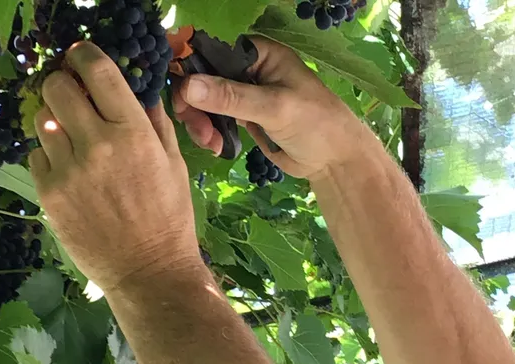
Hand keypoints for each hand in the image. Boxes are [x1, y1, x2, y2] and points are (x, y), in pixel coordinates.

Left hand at [29, 43, 199, 292]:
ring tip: (71, 138)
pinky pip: (35, 155)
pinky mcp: (48, 194)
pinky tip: (67, 169)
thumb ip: (152, 120)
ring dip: (54, 120)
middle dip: (62, 84)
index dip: (83, 55)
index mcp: (133, 133)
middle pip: (57, 87)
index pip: (97, 71)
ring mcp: (68, 171)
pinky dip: (47, 154)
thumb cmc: (168, 217)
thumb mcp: (173, 163)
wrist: (147, 271)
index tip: (80, 56)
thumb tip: (134, 87)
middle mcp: (97, 145)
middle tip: (71, 96)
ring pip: (41, 119)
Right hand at [173, 36, 368, 179]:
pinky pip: (213, 119)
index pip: (212, 52)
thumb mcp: (273, 108)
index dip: (191, 71)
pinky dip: (209, 133)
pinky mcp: (241, 117)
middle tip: (199, 132)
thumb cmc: (314, 124)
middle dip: (194, 106)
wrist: (332, 160)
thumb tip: (188, 85)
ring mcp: (243, 94)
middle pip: (201, 79)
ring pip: (203, 101)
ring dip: (200, 123)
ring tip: (212, 144)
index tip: (181, 99)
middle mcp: (248, 69)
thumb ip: (231, 97)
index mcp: (259, 54)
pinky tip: (217, 147)